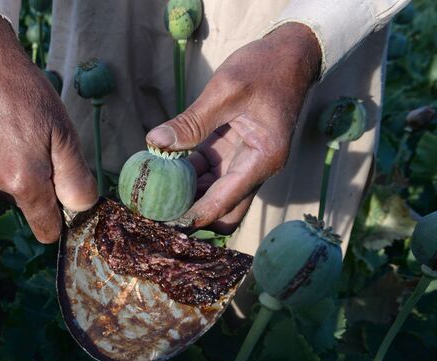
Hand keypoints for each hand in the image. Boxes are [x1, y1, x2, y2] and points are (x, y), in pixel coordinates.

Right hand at [0, 14, 97, 242]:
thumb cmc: (27, 94)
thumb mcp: (63, 133)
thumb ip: (75, 178)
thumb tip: (82, 209)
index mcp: (24, 184)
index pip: (46, 231)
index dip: (62, 218)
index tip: (67, 192)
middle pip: (30, 208)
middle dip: (43, 189)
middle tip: (45, 147)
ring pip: (10, 192)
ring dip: (21, 174)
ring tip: (21, 134)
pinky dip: (1, 163)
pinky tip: (1, 132)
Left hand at [146, 23, 321, 233]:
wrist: (290, 54)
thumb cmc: (264, 68)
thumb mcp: (226, 90)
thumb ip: (192, 121)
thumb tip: (155, 142)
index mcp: (262, 160)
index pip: (224, 202)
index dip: (193, 216)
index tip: (164, 223)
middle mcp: (256, 168)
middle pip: (223, 210)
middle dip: (192, 216)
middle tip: (158, 214)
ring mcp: (244, 162)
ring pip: (214, 194)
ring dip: (188, 196)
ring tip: (154, 196)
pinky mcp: (233, 151)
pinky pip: (210, 174)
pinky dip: (189, 176)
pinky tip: (164, 172)